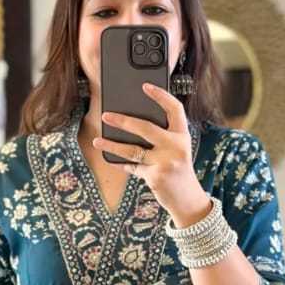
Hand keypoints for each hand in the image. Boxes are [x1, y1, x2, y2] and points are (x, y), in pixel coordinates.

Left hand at [92, 82, 210, 227]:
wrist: (187, 198)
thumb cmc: (178, 169)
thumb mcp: (177, 149)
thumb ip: (162, 136)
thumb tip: (131, 123)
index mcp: (183, 135)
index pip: (174, 109)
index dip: (161, 95)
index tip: (145, 86)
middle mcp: (176, 147)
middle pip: (146, 127)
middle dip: (123, 121)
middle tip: (106, 114)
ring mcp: (165, 162)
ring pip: (132, 150)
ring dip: (112, 145)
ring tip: (97, 141)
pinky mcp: (155, 177)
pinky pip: (132, 167)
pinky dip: (121, 163)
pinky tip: (110, 159)